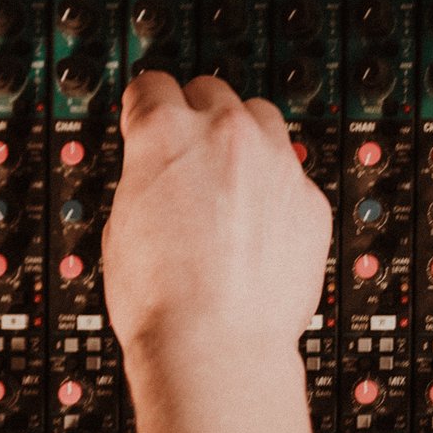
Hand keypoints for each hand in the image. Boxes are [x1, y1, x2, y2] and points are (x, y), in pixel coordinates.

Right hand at [102, 71, 332, 366]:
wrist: (215, 347)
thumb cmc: (160, 299)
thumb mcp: (121, 222)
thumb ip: (145, 176)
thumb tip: (156, 174)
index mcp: (165, 132)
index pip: (153, 85)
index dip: (146, 107)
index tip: (149, 116)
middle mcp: (226, 135)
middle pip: (212, 91)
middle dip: (197, 117)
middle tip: (189, 156)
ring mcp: (275, 164)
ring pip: (262, 120)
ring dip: (243, 141)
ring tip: (228, 185)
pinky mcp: (311, 201)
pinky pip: (292, 176)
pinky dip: (276, 191)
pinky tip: (257, 227)